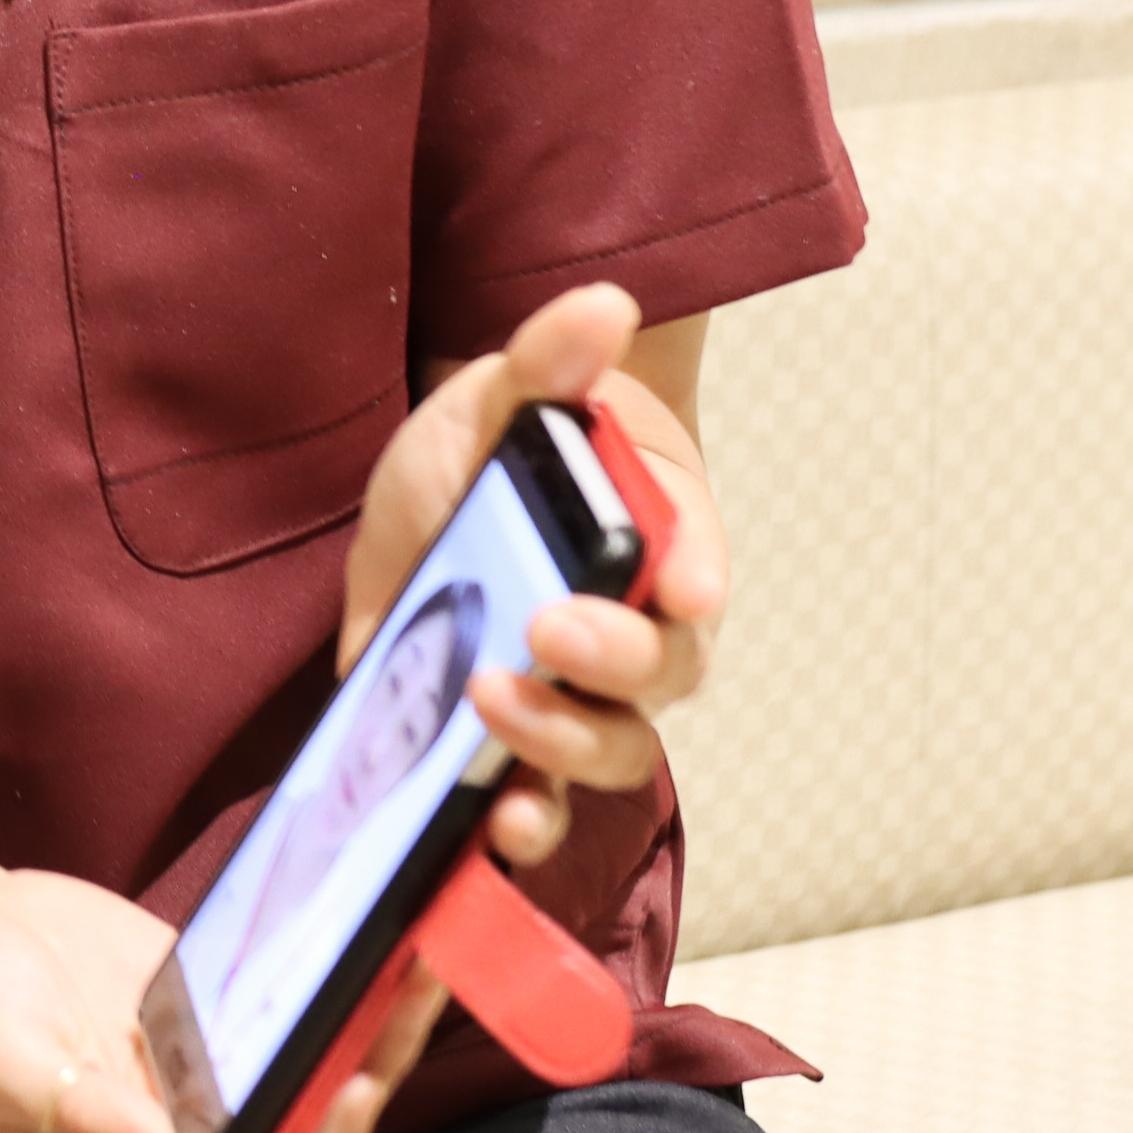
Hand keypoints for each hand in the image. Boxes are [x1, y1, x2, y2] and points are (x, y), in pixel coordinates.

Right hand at [0, 865, 444, 1132]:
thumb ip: (76, 1116)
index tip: (348, 1094)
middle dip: (366, 1082)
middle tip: (406, 1001)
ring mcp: (204, 1077)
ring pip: (310, 1073)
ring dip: (369, 1029)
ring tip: (414, 959)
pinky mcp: (213, 1013)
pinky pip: (288, 1010)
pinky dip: (333, 980)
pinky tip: (366, 929)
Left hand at [343, 285, 729, 869]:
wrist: (435, 500)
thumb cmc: (499, 445)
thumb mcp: (502, 391)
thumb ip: (550, 359)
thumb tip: (602, 305)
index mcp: (653, 541)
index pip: (696, 567)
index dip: (697, 575)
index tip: (685, 582)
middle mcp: (630, 635)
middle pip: (658, 677)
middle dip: (613, 659)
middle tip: (550, 627)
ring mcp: (569, 696)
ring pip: (606, 750)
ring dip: (563, 748)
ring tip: (501, 710)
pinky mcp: (496, 742)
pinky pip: (529, 800)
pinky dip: (518, 822)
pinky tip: (490, 826)